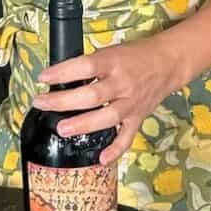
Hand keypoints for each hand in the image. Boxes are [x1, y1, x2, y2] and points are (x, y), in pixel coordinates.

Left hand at [32, 35, 177, 165]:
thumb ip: (90, 65)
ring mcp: (131, 102)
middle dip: (64, 101)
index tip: (43, 78)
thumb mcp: (111, 51)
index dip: (62, 73)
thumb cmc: (135, 55)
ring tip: (62, 129)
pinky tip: (101, 159)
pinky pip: (127, 136)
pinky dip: (115, 149)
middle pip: (92, 95)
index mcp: (113, 62)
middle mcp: (122, 83)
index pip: (85, 66)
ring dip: (83, 124)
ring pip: (107, 117)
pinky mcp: (138, 117)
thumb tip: (61, 77)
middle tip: (42, 104)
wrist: (168, 62)